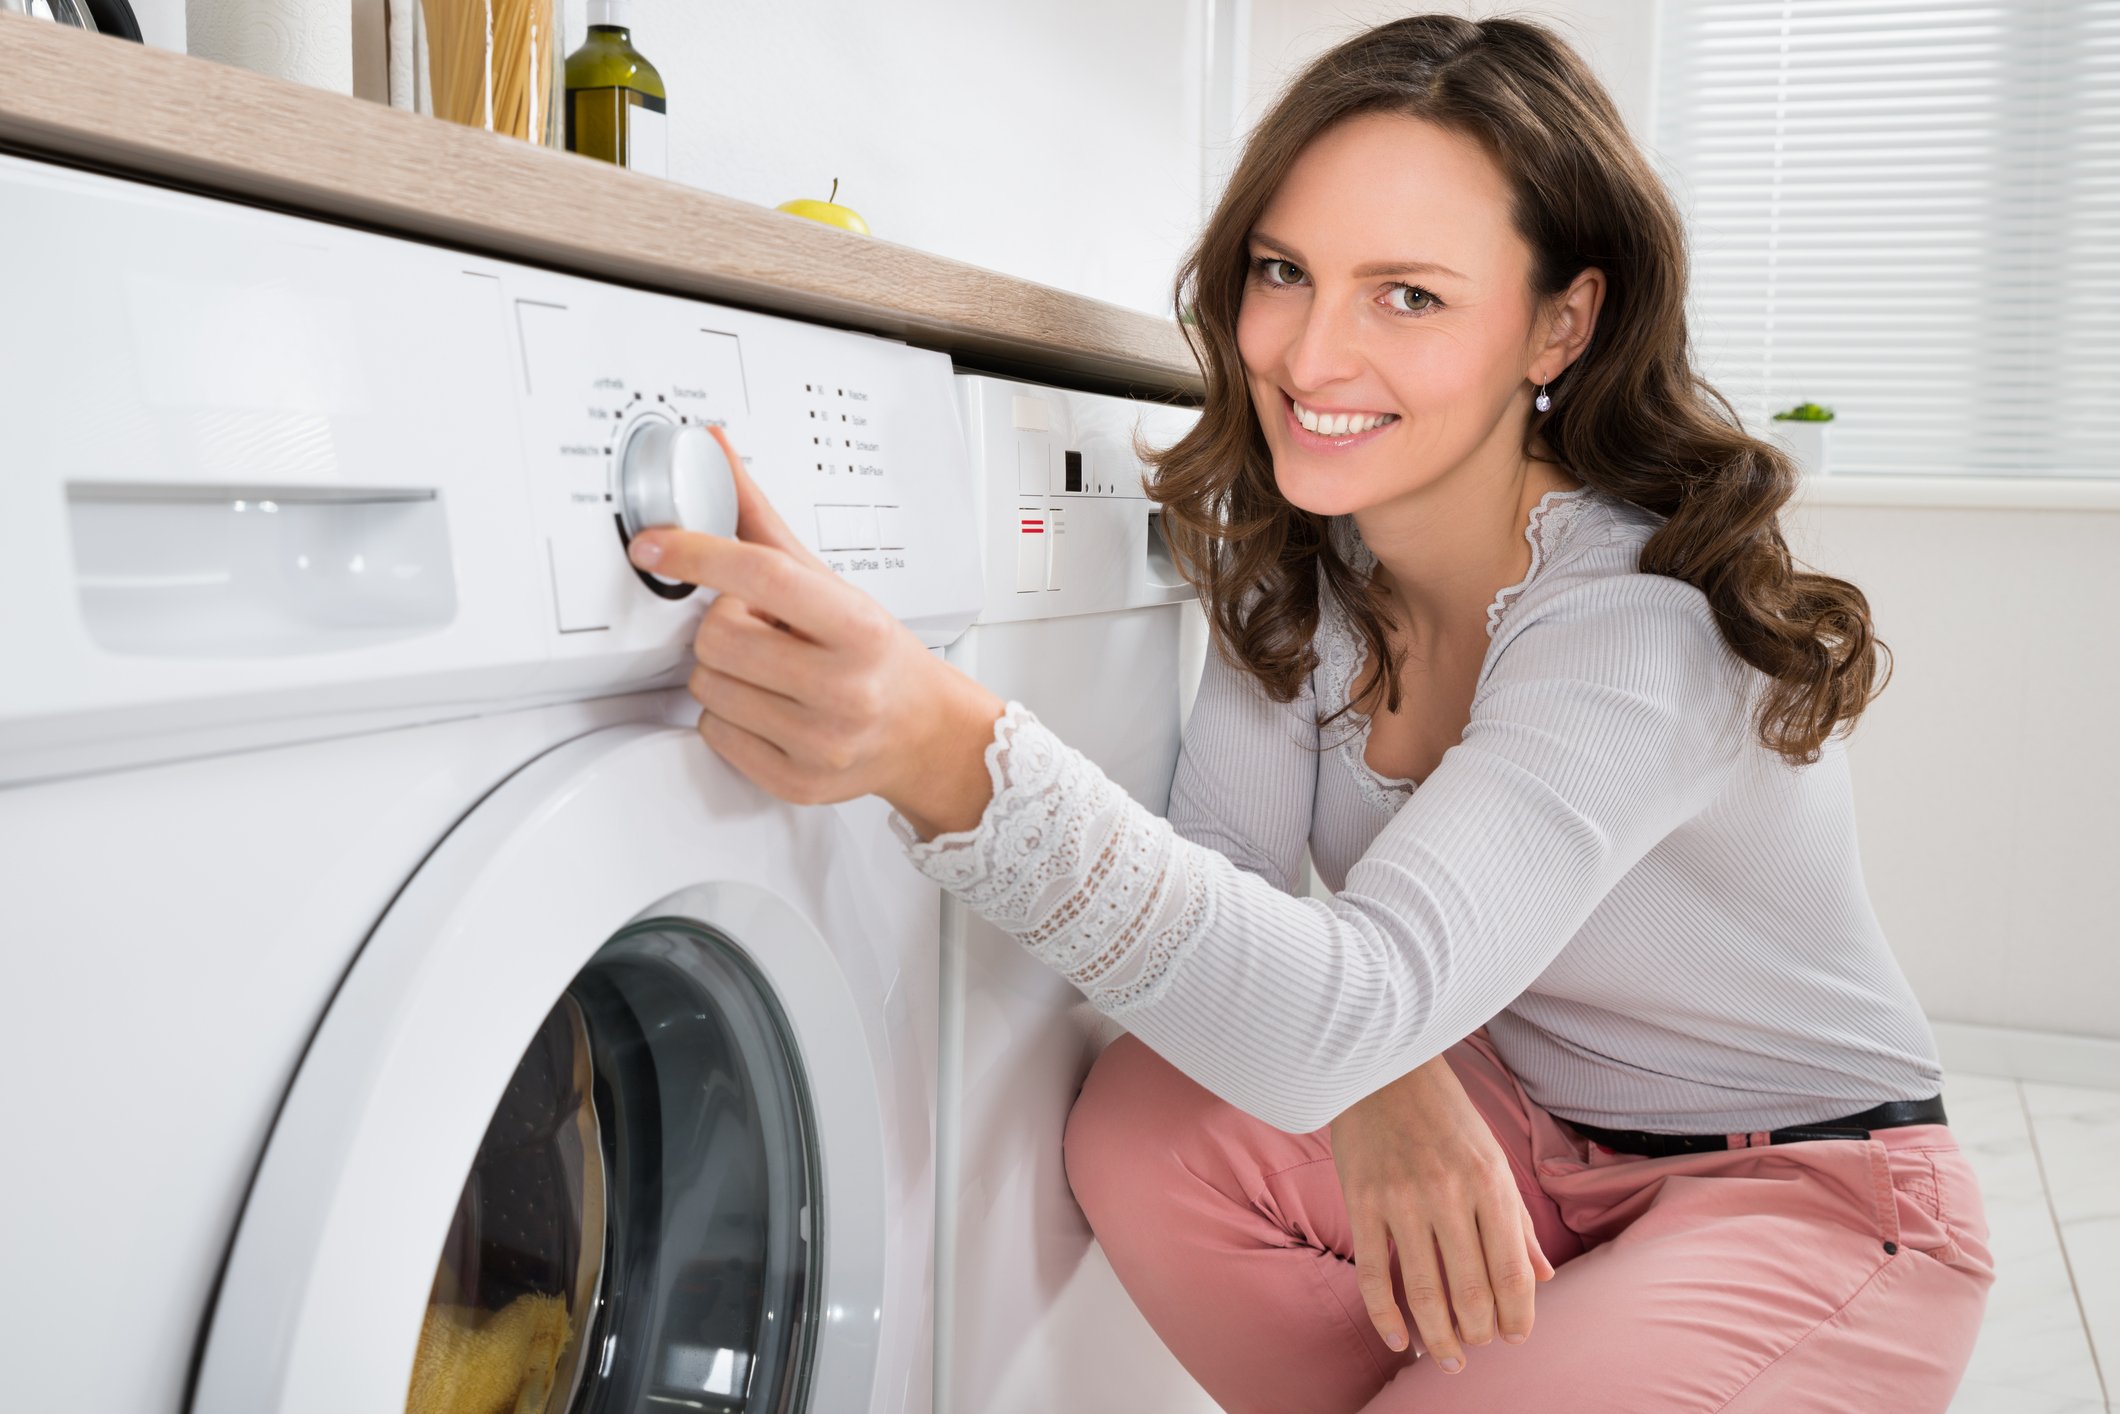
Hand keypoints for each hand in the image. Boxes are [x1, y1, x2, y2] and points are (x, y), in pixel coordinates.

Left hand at [625, 457, 1004, 837]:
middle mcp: (845, 688)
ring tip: (770, 671)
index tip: (656, 545)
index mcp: (858, 628)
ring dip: (723, 672)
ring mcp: (819, 741)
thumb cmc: (876, 654)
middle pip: (718, 637)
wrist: (923, 732)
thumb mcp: (831, 584)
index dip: (698, 554)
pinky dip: (727, 716)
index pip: (761, 577)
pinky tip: (768, 707)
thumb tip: (714, 453)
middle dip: (725, 626)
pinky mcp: (795, 782)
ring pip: (707, 687)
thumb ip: (762, 522)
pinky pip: (713, 733)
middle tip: (763, 630)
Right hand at [1329, 1054, 1555, 1372]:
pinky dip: (1385, 1316)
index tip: (1516, 1337)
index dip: (1518, 1315)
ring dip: (1437, 1337)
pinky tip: (1397, 1339)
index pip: (1512, 1271)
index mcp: (1489, 1183)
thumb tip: (1542, 1277)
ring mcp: (1401, 1201)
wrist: (1382, 1068)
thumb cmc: (1446, 1114)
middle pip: (1469, 1290)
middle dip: (1478, 1332)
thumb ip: (1518, 1220)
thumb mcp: (1493, 1158)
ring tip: (1445, 1359)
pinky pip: (1372, 1274)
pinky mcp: (1362, 1203)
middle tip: (1478, 1348)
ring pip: (1423, 1291)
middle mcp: (1449, 1195)